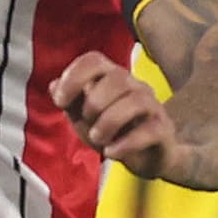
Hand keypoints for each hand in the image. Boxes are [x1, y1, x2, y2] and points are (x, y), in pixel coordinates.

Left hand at [51, 51, 177, 177]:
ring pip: (135, 101)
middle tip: (87, 122)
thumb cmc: (112, 133)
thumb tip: (54, 85)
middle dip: (94, 103)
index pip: (94, 60)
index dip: (73, 77)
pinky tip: (111, 152)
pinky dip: (125, 144)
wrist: (146, 157)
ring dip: (108, 123)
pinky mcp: (163, 131)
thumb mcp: (83, 119)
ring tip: (98, 139)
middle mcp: (134, 87)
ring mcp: (152, 107)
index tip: (60, 102)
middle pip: (117, 78)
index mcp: (111, 80)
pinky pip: (150, 130)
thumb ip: (70, 103)